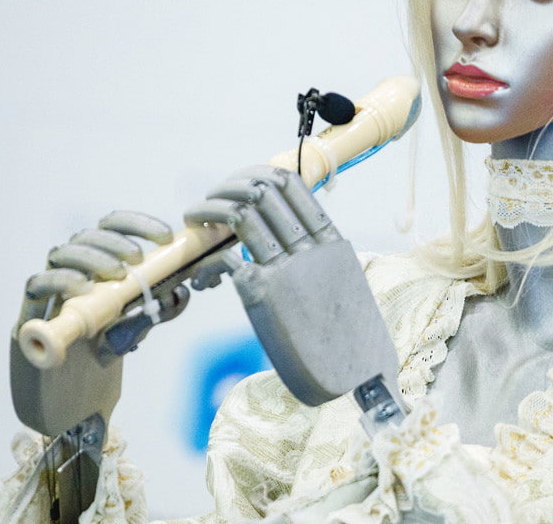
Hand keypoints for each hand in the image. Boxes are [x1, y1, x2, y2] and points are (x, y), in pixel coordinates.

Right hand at [10, 211, 181, 436]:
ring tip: (116, 274)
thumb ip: (155, 312)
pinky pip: (36, 286)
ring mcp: (47, 296)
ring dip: (90, 257)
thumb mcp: (133, 333)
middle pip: (84, 238)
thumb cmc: (99, 365)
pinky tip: (83, 287)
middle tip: (138, 257)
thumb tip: (181, 291)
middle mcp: (68, 276)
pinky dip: (59, 280)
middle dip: (113, 240)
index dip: (135, 225)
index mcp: (94, 271)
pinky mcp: (27, 318)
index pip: (109, 231)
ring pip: (59, 254)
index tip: (164, 236)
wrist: (71, 412)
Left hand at [184, 166, 401, 409]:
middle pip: (261, 191)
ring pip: (240, 215)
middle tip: (210, 202)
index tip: (238, 184)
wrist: (359, 375)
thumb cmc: (353, 340)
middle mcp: (310, 249)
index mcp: (331, 243)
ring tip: (193, 221)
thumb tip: (302, 247)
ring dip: (209, 211)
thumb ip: (323, 262)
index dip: (257, 176)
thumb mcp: (346, 286)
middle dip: (227, 188)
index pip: (292, 185)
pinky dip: (207, 262)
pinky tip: (203, 278)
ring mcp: (286, 269)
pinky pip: (225, 259)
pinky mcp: (263, 295)